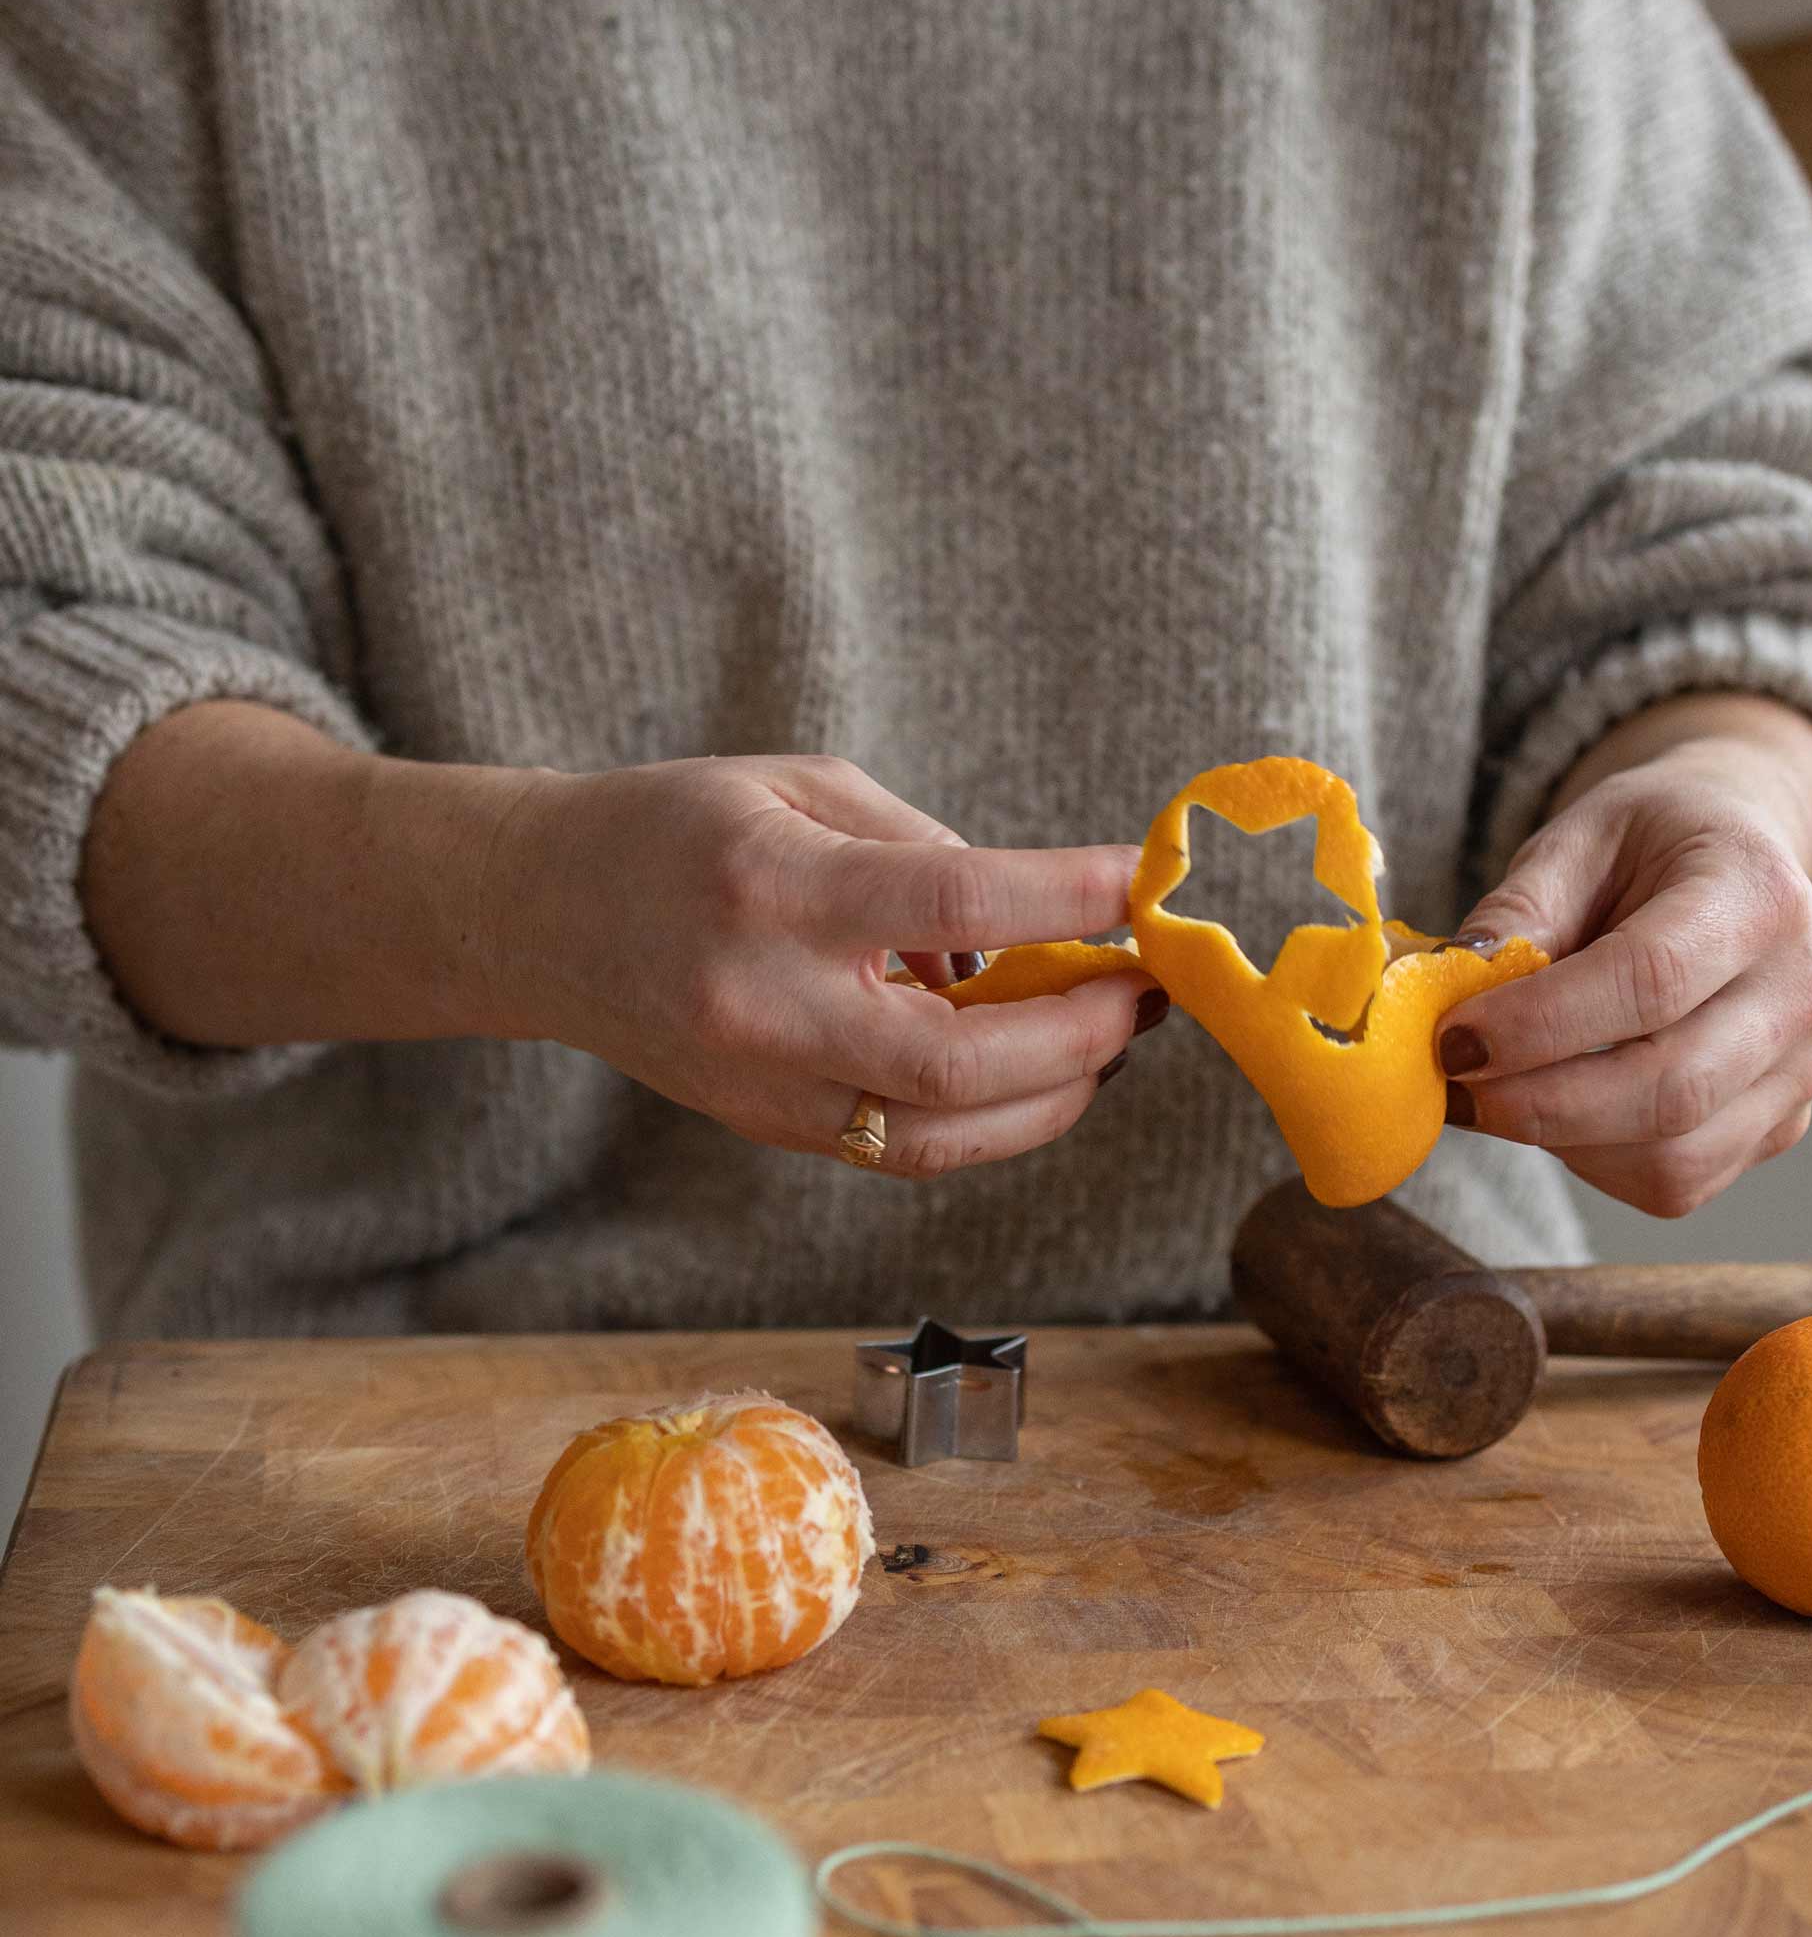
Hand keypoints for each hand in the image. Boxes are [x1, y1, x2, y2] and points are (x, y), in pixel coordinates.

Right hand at [491, 753, 1159, 1177]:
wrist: (538, 918)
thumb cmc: (677, 830)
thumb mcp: (800, 786)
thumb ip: (924, 848)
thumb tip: (1035, 929)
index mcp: (776, 893)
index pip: (952, 902)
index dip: (1066, 896)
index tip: (1141, 880)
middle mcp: (770, 1007)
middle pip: (960, 1061)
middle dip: (1083, 1031)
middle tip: (1147, 988)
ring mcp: (768, 1089)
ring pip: (946, 1135)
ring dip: (1057, 1093)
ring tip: (1114, 1033)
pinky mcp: (774, 1131)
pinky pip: (911, 1150)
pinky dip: (996, 1120)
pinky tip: (1042, 1071)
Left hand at [1438, 702, 1811, 1218]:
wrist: (1734, 865)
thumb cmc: (1647, 848)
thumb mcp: (1576, 840)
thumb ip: (1517, 913)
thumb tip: (1454, 991)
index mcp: (1759, 893)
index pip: (1652, 979)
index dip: (1541, 1023)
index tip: (1453, 1041)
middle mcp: (1803, 987)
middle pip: (1670, 1088)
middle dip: (1539, 1104)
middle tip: (1454, 1090)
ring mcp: (1804, 1069)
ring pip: (1673, 1159)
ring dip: (1561, 1142)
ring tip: (1500, 1093)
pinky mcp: (1780, 1126)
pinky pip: (1676, 1182)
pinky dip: (1595, 1162)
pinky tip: (1558, 1109)